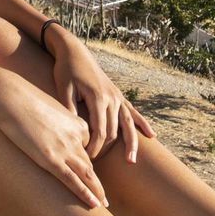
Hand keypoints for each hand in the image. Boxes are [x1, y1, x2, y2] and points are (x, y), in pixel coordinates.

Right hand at [0, 73, 107, 208]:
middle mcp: (76, 137)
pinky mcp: (51, 159)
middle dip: (97, 182)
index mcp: (77, 124)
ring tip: (104, 205)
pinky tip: (94, 204)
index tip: (87, 172)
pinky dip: (85, 193)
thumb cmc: (22, 99)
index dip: (86, 160)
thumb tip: (45, 129)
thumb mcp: (46, 108)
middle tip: (106, 198)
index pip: (87, 146)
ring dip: (97, 192)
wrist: (12, 97)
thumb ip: (53, 121)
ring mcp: (64, 149)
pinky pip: (72, 180)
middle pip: (90, 163)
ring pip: (87, 175)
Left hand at [49, 37, 157, 163]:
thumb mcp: (63, 89)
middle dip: (106, 149)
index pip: (101, 131)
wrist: (75, 52)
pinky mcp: (118, 95)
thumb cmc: (66, 71)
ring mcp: (117, 97)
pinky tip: (151, 135)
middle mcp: (112, 98)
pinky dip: (142, 124)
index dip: (95, 147)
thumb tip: (75, 132)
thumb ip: (69, 110)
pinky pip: (133, 112)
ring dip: (131, 143)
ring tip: (132, 161)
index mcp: (98, 98)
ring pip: (128, 124)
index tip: (86, 158)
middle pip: (114, 131)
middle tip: (94, 163)